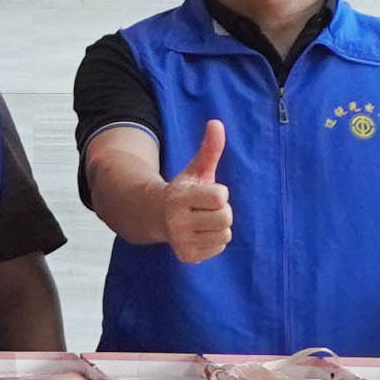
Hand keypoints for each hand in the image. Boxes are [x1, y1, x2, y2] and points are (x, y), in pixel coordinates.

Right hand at [165, 120, 232, 263]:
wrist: (154, 216)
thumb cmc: (182, 191)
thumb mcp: (195, 170)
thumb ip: (209, 149)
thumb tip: (216, 122)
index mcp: (178, 197)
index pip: (221, 196)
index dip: (218, 193)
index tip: (205, 193)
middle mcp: (176, 221)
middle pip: (225, 217)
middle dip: (221, 210)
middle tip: (205, 208)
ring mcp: (181, 241)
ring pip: (224, 233)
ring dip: (218, 225)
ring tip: (202, 220)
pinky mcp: (187, 256)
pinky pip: (219, 247)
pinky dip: (214, 240)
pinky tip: (200, 232)